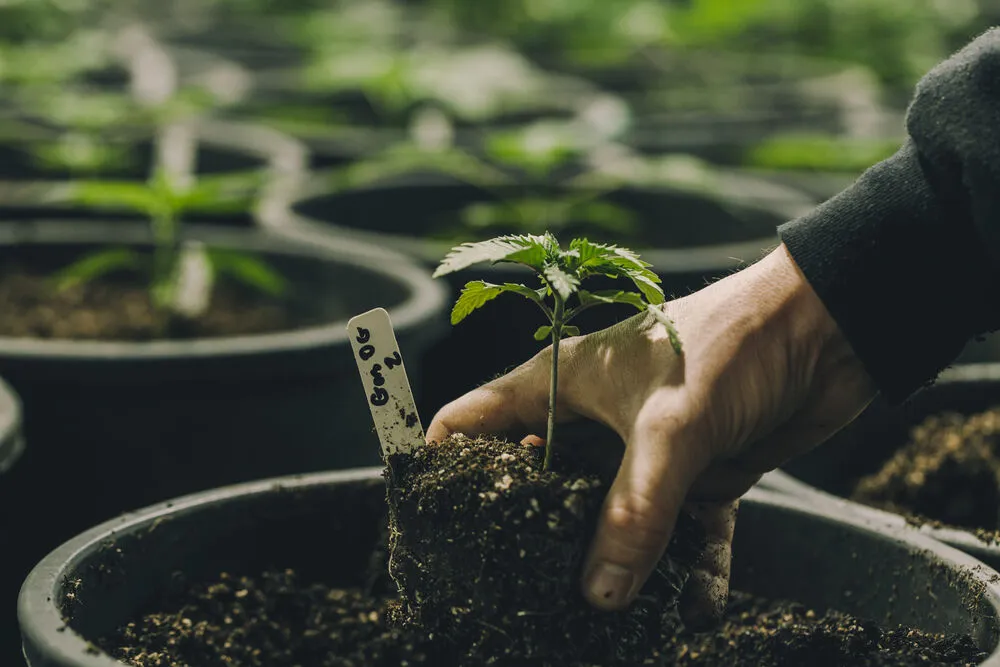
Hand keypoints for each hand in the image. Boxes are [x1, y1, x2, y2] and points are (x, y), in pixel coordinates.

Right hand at [426, 245, 875, 625]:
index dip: (442, 468)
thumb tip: (598, 598)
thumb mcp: (669, 428)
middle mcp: (592, 419)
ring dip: (614, 565)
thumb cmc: (728, 347)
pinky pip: (681, 532)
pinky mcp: (697, 473)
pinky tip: (695, 609)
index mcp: (559, 385)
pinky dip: (690, 569)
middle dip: (531, 538)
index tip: (428, 528)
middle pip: (539, 485)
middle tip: (516, 594)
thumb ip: (632, 512)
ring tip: (603, 622)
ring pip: (611, 517)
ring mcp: (644, 449)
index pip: (473, 423)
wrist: (829, 329)